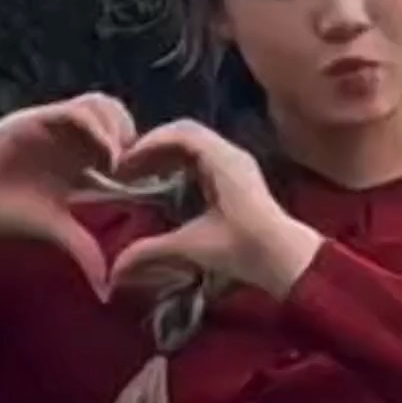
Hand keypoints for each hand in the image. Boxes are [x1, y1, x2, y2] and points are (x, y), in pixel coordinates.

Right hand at [0, 92, 136, 296]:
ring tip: (118, 163)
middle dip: (135, 138)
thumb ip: (84, 250)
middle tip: (134, 171)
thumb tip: (108, 291)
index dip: (141, 160)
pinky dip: (99, 128)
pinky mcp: (38, 119)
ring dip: (119, 129)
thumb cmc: (4, 214)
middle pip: (119, 118)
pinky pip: (77, 111)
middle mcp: (71, 140)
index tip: (146, 186)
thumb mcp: (53, 231)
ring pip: (103, 106)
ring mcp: (55, 126)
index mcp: (80, 163)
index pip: (123, 144)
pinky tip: (105, 159)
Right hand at [104, 120, 325, 300]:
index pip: (181, 134)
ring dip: (165, 152)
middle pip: (185, 132)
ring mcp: (237, 162)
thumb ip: (152, 251)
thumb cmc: (246, 250)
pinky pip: (203, 154)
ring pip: (194, 142)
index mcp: (223, 162)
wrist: (287, 260)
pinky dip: (179, 161)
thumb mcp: (195, 247)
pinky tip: (164, 182)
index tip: (124, 163)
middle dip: (153, 145)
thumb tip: (114, 270)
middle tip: (127, 166)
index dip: (148, 144)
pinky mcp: (238, 174)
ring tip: (140, 172)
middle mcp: (231, 154)